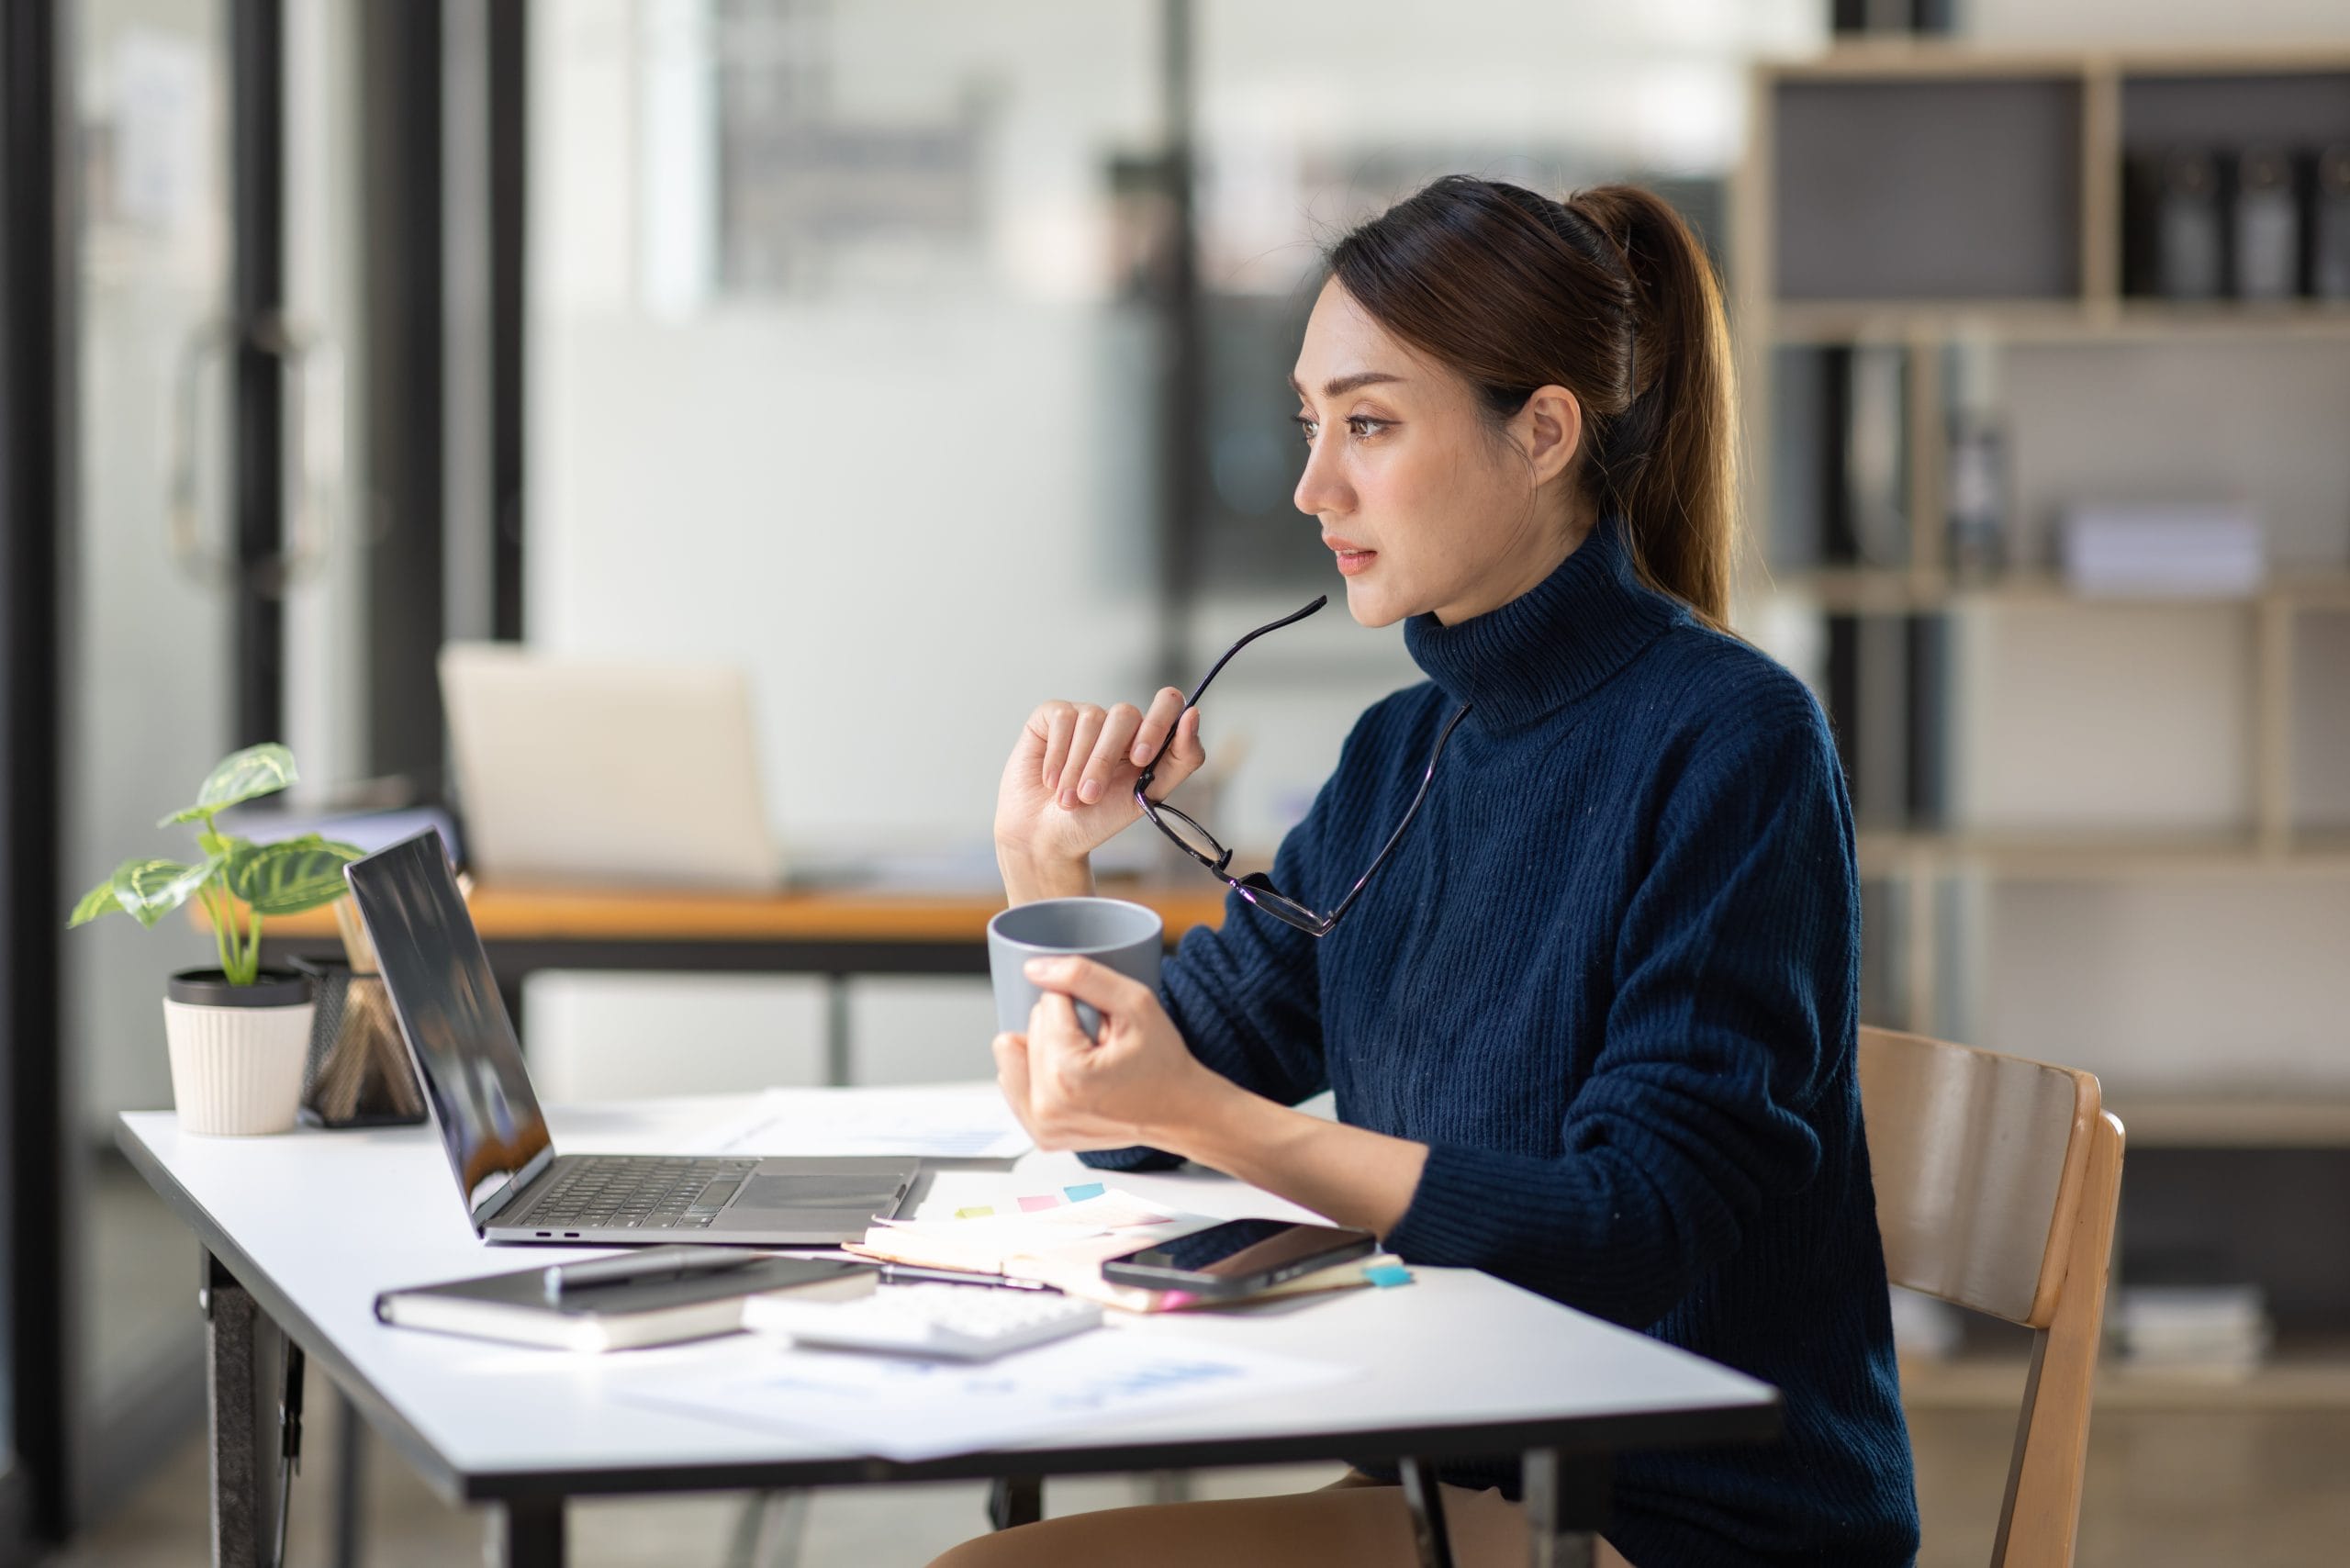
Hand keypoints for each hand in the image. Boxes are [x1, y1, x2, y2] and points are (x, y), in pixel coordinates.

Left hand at [991, 956, 1221, 1153]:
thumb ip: (1082, 976)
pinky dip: (1037, 1072)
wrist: (1180, 1111)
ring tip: (1086, 1065)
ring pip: (1016, 1053)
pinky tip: (1068, 1078)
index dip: (1082, 1007)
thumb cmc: (1164, 1062)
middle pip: (1030, 1029)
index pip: (1048, 1004)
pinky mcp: (1040, 1135)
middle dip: (1064, 1029)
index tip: (1107, 1030)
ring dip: (1047, 1049)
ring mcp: (1042, 1126)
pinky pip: (1015, 1082)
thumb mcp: (1136, 1003)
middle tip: (1102, 1049)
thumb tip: (1033, 968)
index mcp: (1067, 1075)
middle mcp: (1047, 1107)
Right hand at [993, 690, 1206, 877]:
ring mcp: (1086, 716)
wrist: (1048, 836)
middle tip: (1091, 796)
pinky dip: (1057, 756)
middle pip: (1125, 714)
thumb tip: (1193, 715)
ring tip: (1068, 799)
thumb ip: (1181, 759)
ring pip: (1091, 719)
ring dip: (1077, 767)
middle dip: (1105, 761)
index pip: (1168, 704)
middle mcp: (1119, 723)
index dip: (1157, 724)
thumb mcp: (1147, 796)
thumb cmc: (1098, 819)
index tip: (1140, 759)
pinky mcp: (1054, 714)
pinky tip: (1051, 780)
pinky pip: (1062, 719)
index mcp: (1148, 738)